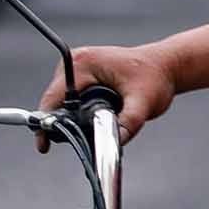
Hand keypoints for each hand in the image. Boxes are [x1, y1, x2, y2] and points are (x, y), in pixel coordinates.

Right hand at [47, 41, 174, 132]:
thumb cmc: (155, 78)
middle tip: (76, 141)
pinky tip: (91, 121)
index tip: (43, 145)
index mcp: (83, 63)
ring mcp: (77, 68)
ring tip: (92, 128)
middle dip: (61, 123)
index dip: (48, 123)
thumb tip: (113, 143)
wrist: (165, 67)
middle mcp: (75, 62)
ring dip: (70, 118)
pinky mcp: (82, 75)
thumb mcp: (144, 103)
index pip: (53, 97)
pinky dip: (77, 113)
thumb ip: (129, 123)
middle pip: (54, 101)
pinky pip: (71, 99)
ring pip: (62, 102)